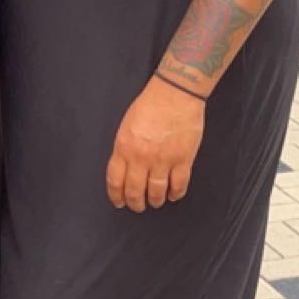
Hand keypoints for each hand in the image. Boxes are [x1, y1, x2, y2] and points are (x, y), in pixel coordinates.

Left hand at [106, 76, 206, 213]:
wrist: (175, 93)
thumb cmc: (151, 104)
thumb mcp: (127, 125)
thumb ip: (124, 148)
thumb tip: (124, 169)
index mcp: (124, 147)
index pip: (115, 181)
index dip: (116, 196)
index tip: (119, 202)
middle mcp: (141, 157)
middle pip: (134, 191)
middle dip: (135, 203)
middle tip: (137, 206)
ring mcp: (163, 159)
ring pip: (156, 192)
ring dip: (155, 200)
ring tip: (156, 201)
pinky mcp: (183, 159)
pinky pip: (178, 185)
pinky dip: (175, 194)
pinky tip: (173, 194)